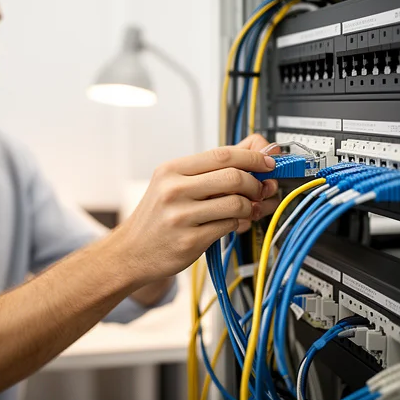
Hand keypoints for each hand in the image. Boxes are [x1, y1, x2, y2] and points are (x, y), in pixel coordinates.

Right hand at [111, 145, 275, 283]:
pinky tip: (235, 223)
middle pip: (233, 177)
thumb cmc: (157, 216)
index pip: (222, 155)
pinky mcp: (190, 241)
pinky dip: (240, 224)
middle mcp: (173, 190)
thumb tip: (256, 147)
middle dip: (256, 184)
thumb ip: (212, 166)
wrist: (131, 251)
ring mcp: (181, 216)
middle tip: (260, 190)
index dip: (253, 157)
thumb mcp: (174, 183)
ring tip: (249, 209)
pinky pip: (229, 226)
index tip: (268, 162)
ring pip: (236, 203)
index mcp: (171, 170)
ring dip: (251, 207)